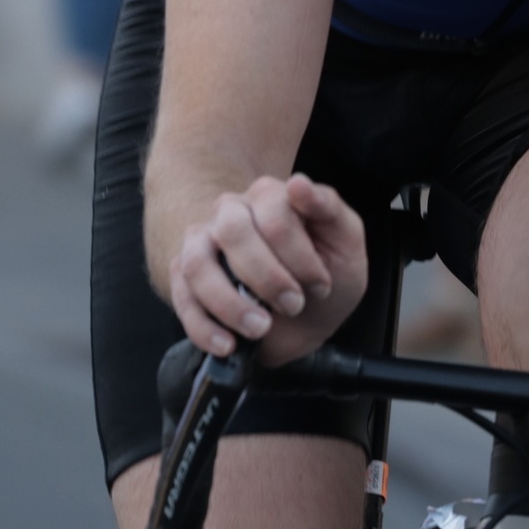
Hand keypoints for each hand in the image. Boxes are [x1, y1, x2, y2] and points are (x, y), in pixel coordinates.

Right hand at [168, 173, 367, 366]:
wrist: (306, 319)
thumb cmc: (327, 274)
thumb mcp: (346, 243)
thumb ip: (329, 209)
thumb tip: (298, 184)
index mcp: (271, 195)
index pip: (275, 212)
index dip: (300, 256)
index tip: (321, 285)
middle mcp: (232, 211)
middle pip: (233, 231)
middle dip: (268, 277)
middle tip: (294, 305)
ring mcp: (202, 242)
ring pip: (198, 263)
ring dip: (230, 303)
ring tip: (261, 327)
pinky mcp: (184, 277)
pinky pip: (182, 297)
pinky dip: (203, 327)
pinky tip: (228, 343)